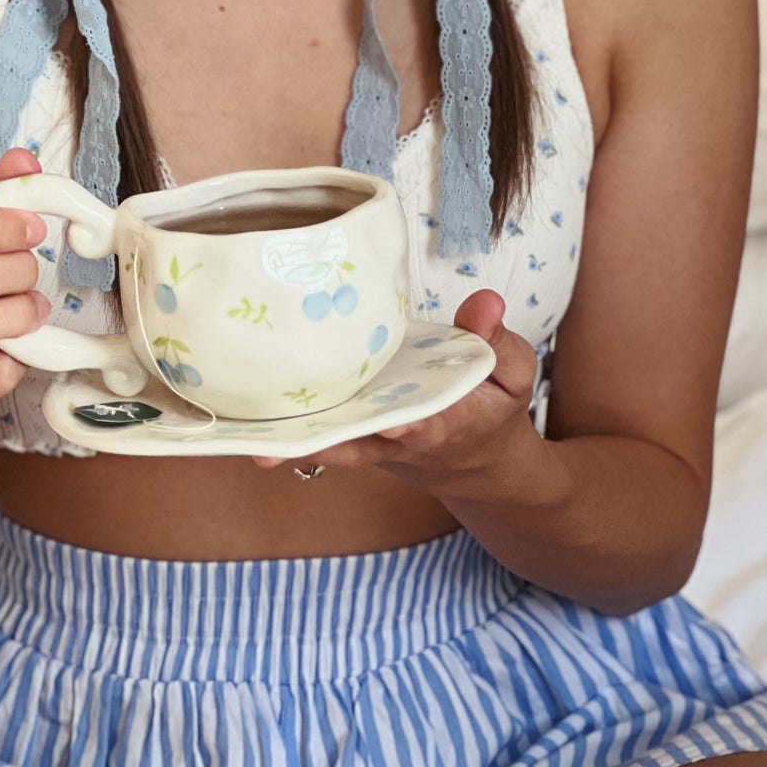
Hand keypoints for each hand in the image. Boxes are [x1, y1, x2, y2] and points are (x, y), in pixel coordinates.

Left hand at [251, 289, 537, 494]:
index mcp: (450, 422)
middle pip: (365, 445)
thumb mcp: (514, 373)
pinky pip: (325, 439)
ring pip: (336, 448)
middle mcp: (404, 440)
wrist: (479, 465)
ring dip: (298, 446)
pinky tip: (252, 426)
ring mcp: (376, 445)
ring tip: (255, 445)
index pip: (429, 425)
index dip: (409, 423)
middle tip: (280, 447)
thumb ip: (499, 341)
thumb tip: (484, 301)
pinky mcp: (357, 439)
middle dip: (329, 443)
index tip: (391, 422)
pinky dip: (293, 435)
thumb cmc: (493, 407)